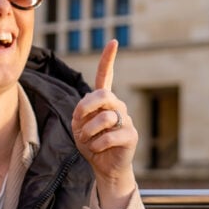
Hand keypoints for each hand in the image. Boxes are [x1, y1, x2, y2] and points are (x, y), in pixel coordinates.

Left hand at [71, 39, 138, 208]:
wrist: (105, 167)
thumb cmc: (91, 144)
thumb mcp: (78, 127)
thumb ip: (80, 115)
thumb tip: (90, 111)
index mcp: (103, 101)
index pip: (105, 76)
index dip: (108, 59)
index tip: (113, 41)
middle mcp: (117, 106)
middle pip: (102, 95)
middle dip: (85, 107)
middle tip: (78, 122)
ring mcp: (126, 119)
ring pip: (104, 118)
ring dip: (88, 132)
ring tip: (87, 141)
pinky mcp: (131, 135)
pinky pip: (109, 136)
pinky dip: (97, 144)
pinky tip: (98, 149)